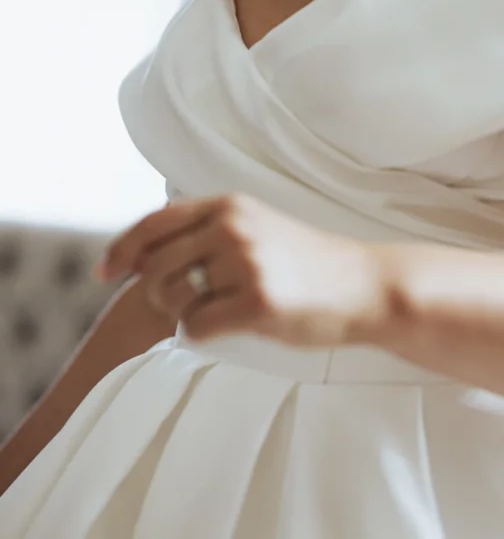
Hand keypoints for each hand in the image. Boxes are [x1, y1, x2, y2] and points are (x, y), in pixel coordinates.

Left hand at [96, 195, 384, 346]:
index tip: (104, 273)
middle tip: (182, 304)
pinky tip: (231, 327)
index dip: (121, 249)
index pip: (153, 223)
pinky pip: (194, 328)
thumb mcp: (257, 226)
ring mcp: (245, 263)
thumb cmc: (306, 262)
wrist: (363, 284)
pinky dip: (202, 334)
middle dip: (155, 292)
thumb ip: (208, 229)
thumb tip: (144, 254)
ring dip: (183, 313)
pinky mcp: (256, 303)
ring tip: (217, 311)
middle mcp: (232, 227)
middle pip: (154, 266)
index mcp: (229, 205)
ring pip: (171, 298)